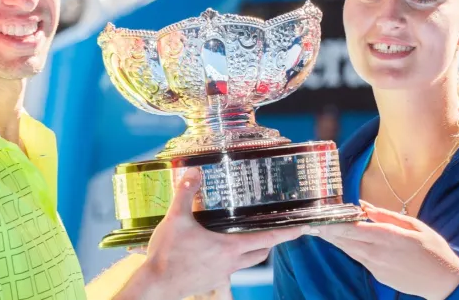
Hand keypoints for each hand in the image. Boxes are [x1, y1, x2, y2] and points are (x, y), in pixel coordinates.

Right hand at [122, 167, 309, 299]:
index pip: (267, 239)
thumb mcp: (176, 220)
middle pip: (261, 253)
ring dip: (250, 250)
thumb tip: (193, 172)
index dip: (287, 233)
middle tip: (275, 229)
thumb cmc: (167, 255)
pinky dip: (230, 258)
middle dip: (271, 241)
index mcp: (229, 248)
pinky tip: (215, 249)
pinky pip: (228, 268)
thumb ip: (185, 193)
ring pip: (246, 262)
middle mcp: (230, 264)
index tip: (304, 228)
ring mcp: (221, 275)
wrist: (154, 286)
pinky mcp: (210, 281)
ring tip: (245, 236)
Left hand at [315, 201, 458, 299]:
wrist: (444, 282)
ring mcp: (376, 266)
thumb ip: (386, 215)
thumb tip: (364, 205)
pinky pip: (359, 258)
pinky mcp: (377, 275)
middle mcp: (378, 253)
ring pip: (349, 250)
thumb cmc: (433, 250)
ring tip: (320, 229)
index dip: (333, 224)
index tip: (319, 217)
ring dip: (334, 240)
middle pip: (345, 241)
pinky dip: (348, 248)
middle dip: (327, 231)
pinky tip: (341, 240)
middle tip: (311, 221)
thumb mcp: (414, 225)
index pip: (353, 229)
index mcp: (388, 237)